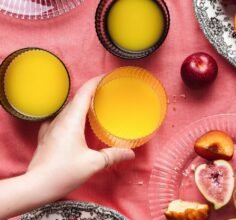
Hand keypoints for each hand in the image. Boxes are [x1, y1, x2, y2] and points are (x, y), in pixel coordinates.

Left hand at [27, 75, 134, 195]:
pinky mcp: (46, 136)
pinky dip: (72, 115)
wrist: (37, 185)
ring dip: (81, 104)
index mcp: (71, 121)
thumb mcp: (93, 164)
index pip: (83, 93)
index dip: (95, 82)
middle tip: (106, 92)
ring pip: (68, 108)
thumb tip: (130, 153)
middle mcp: (60, 120)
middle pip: (76, 99)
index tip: (107, 77)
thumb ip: (113, 155)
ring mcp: (51, 127)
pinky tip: (76, 122)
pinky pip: (60, 119)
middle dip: (91, 92)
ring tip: (94, 105)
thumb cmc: (63, 173)